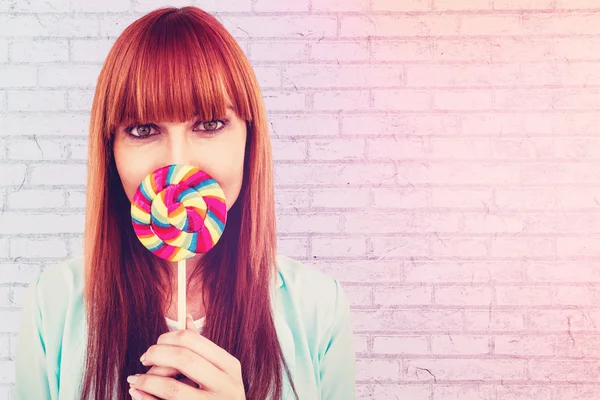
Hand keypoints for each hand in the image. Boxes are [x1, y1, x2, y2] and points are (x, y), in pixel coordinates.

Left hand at [127, 315, 245, 399]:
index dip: (168, 338)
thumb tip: (186, 318)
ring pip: (172, 387)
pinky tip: (137, 393)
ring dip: (147, 380)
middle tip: (144, 358)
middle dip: (156, 355)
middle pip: (183, 359)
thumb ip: (202, 349)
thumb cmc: (218, 397)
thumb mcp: (219, 372)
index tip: (156, 344)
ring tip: (134, 380)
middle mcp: (227, 386)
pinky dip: (145, 399)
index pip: (194, 341)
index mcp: (230, 367)